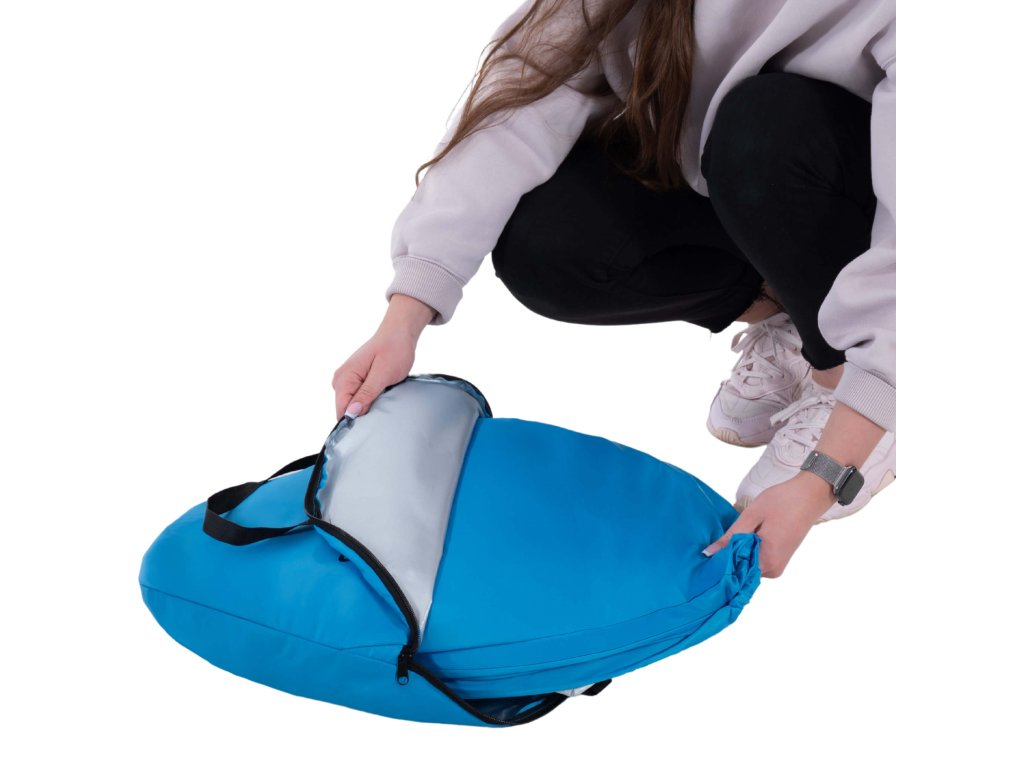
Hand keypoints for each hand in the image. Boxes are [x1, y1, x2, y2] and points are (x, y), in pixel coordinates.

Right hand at [332, 294, 436, 419]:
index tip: (372, 425)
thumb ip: (366, 394)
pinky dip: (369, 401)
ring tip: (383, 400)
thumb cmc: (393, 350)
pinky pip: (358, 398)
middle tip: (382, 412)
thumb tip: (351, 413)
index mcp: (344, 378)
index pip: (342, 410)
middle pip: (346, 410)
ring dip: (367, 408)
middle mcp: (341, 379)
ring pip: (353, 406)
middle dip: (362, 415)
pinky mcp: (356, 381)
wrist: (398, 333)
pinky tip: (381, 397)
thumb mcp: (382, 374)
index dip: (355, 421)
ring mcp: (347, 380)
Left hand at [702, 472, 833, 577]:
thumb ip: (731, 537)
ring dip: (736, 553)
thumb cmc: (782, 502)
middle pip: (739, 570)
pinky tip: (740, 539)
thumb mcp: (752, 516)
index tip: (704, 556)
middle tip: (712, 544)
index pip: (733, 572)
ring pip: (746, 565)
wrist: (810, 495)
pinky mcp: (778, 559)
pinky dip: (745, 551)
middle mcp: (773, 570)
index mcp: (767, 562)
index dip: (717, 563)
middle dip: (726, 558)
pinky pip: (755, 560)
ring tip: (726, 538)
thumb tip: (709, 554)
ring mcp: (777, 566)